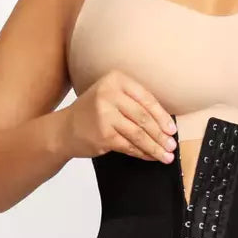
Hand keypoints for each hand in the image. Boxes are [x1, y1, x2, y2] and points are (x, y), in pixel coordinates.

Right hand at [60, 68, 176, 162]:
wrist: (65, 129)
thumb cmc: (94, 113)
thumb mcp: (111, 97)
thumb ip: (134, 103)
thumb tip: (166, 124)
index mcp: (116, 80)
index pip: (146, 99)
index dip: (162, 116)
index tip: (172, 129)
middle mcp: (109, 94)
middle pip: (144, 117)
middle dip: (161, 135)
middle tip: (172, 146)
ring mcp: (105, 114)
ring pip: (139, 134)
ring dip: (155, 147)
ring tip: (166, 156)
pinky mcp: (104, 135)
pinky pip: (129, 146)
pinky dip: (142, 153)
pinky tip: (150, 157)